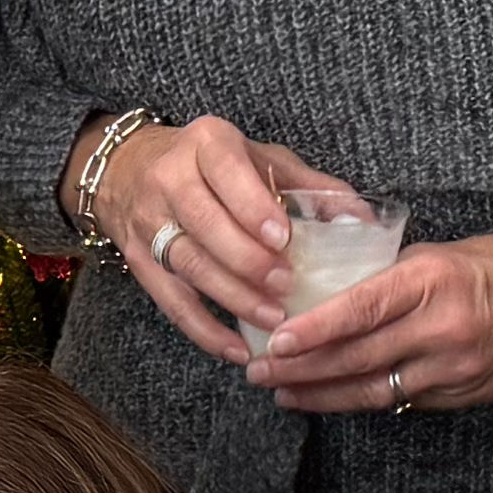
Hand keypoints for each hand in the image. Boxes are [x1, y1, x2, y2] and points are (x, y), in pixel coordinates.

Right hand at [85, 116, 300, 367]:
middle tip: (285, 285)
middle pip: (204, 224)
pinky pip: (171, 302)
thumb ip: (309, 186)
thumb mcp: (259, 158)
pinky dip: (205, 331)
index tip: (284, 238)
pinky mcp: (139, 260)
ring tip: (273, 318)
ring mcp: (149, 222)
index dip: (252, 207)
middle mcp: (169, 178)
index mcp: (206, 143)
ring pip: (189, 265)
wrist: (128, 168)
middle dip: (247, 260)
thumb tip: (363, 220)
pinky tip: (238, 349)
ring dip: (233, 297)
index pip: (224, 170)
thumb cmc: (212, 166)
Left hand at [252, 220, 492, 418]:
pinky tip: (331, 398)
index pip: (359, 310)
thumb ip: (393, 277)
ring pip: (374, 390)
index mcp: (434, 281)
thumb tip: (335, 295)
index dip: (311, 331)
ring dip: (323, 395)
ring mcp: (454, 368)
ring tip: (283, 392)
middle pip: (357, 357)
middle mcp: (443, 328)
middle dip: (301, 369)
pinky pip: (402, 400)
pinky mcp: (463, 394)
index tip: (273, 340)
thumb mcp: (445, 253)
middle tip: (259, 371)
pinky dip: (363, 399)